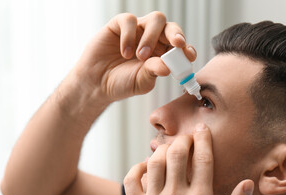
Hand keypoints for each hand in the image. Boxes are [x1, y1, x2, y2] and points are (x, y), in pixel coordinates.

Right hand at [72, 11, 195, 102]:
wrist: (96, 83)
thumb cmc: (121, 83)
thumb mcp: (141, 82)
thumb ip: (153, 73)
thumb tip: (167, 67)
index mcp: (162, 53)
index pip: (179, 45)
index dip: (186, 48)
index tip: (189, 55)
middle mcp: (152, 39)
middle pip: (170, 27)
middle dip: (176, 34)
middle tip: (177, 44)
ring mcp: (137, 31)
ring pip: (155, 19)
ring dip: (152, 37)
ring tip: (140, 56)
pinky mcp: (119, 25)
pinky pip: (130, 20)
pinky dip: (129, 36)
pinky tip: (125, 53)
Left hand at [124, 123, 253, 194]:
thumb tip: (248, 183)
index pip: (202, 160)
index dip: (203, 139)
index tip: (203, 128)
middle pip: (177, 154)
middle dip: (183, 140)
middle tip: (187, 138)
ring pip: (154, 162)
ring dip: (162, 150)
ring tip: (170, 148)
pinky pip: (131, 179)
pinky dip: (138, 167)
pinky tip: (147, 166)